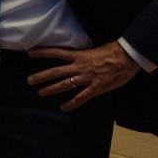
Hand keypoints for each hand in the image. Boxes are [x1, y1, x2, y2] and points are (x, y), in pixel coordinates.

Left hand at [26, 41, 140, 111]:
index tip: (30, 53)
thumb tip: (75, 56)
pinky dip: (71, 104)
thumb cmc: (113, 51)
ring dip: (51, 89)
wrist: (128, 57)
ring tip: (40, 93)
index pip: (56, 52)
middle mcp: (79, 67)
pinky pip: (81, 98)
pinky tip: (63, 108)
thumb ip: (83, 54)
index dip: (42, 52)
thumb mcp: (94, 49)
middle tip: (29, 81)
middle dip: (41, 76)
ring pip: (65, 85)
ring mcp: (87, 78)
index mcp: (79, 55)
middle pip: (56, 71)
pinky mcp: (96, 88)